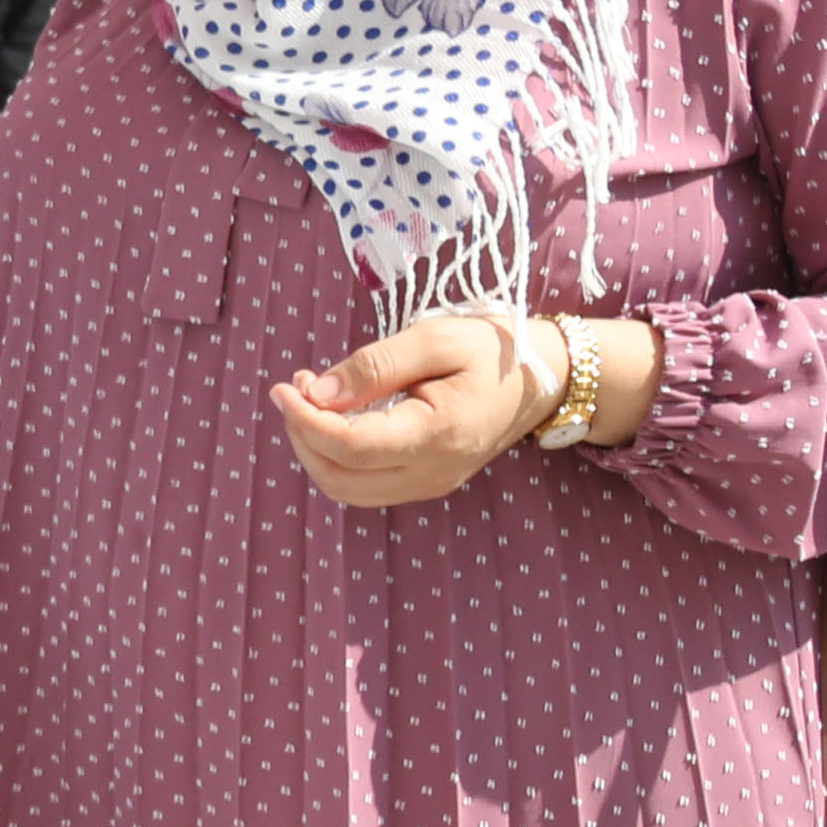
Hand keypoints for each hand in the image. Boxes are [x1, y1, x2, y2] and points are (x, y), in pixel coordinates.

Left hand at [271, 314, 557, 511]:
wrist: (541, 380)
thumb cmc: (491, 351)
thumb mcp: (435, 338)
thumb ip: (375, 366)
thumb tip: (318, 393)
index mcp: (438, 435)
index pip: (350, 447)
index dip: (305, 420)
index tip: (285, 386)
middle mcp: (433, 473)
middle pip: (340, 477)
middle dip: (303, 435)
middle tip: (297, 387)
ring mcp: (431, 484)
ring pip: (348, 488)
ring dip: (316, 447)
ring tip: (312, 397)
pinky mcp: (426, 482)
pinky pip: (366, 483)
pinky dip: (338, 455)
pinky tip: (337, 416)